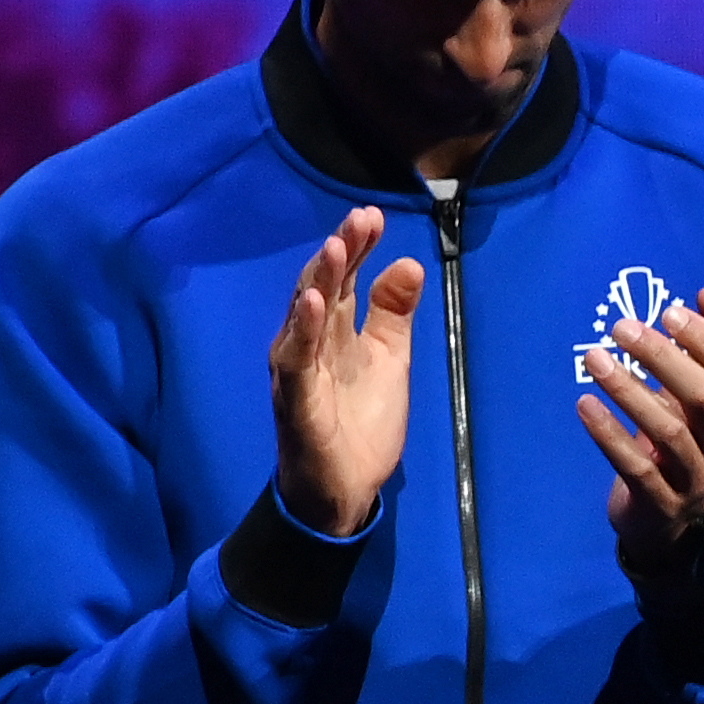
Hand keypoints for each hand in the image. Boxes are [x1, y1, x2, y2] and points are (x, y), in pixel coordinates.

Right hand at [270, 205, 423, 536]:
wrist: (347, 487)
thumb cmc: (361, 421)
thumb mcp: (390, 359)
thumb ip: (393, 313)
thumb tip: (408, 263)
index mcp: (334, 332)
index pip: (344, 280)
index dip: (359, 248)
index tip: (374, 216)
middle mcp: (309, 343)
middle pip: (323, 287)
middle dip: (341, 251)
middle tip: (360, 218)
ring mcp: (298, 370)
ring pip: (304, 317)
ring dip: (320, 280)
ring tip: (337, 246)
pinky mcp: (296, 401)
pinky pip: (295, 361)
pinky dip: (302, 330)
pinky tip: (313, 303)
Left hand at [576, 289, 703, 572]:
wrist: (672, 517)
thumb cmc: (689, 435)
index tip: (671, 310)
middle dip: (663, 358)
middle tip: (621, 327)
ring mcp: (696, 478)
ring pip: (670, 432)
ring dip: (629, 391)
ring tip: (593, 359)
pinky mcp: (662, 503)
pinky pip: (638, 468)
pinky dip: (609, 435)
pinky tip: (584, 405)